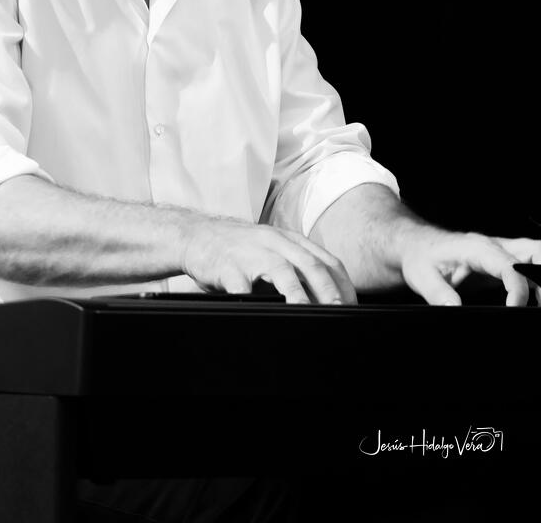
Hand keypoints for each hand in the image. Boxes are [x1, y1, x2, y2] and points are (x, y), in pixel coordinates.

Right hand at [182, 217, 356, 303]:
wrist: (196, 234)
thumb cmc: (238, 249)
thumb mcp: (272, 249)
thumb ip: (297, 267)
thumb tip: (326, 299)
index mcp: (290, 240)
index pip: (327, 261)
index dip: (344, 285)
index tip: (353, 307)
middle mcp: (275, 242)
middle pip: (310, 265)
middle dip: (329, 291)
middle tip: (340, 313)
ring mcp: (251, 253)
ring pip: (281, 271)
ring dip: (298, 294)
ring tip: (307, 313)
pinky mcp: (227, 265)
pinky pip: (241, 283)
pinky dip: (252, 298)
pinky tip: (258, 312)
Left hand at [400, 230, 540, 305]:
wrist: (416, 245)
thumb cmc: (420, 256)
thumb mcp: (422, 277)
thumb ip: (439, 294)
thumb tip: (454, 309)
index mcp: (477, 248)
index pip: (510, 266)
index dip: (518, 289)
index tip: (515, 309)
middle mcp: (494, 247)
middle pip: (535, 251)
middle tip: (540, 303)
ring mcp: (500, 253)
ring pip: (536, 254)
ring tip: (539, 303)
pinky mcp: (501, 263)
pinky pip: (529, 267)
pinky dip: (537, 282)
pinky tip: (535, 301)